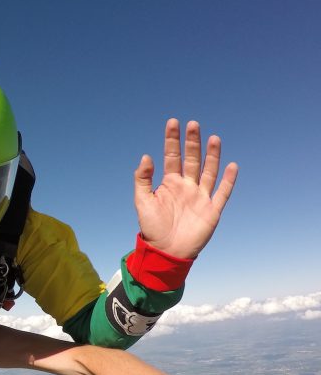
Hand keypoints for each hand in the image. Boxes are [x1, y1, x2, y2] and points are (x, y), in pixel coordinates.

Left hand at [134, 119, 237, 257]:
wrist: (165, 252)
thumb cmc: (152, 228)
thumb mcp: (142, 201)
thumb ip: (143, 179)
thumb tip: (146, 156)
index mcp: (169, 183)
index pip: (172, 156)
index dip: (172, 140)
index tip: (173, 122)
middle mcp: (186, 186)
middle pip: (192, 159)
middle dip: (192, 142)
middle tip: (193, 124)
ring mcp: (200, 197)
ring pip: (209, 171)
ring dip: (212, 155)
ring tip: (214, 138)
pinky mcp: (212, 210)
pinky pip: (222, 192)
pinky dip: (228, 180)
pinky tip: (232, 165)